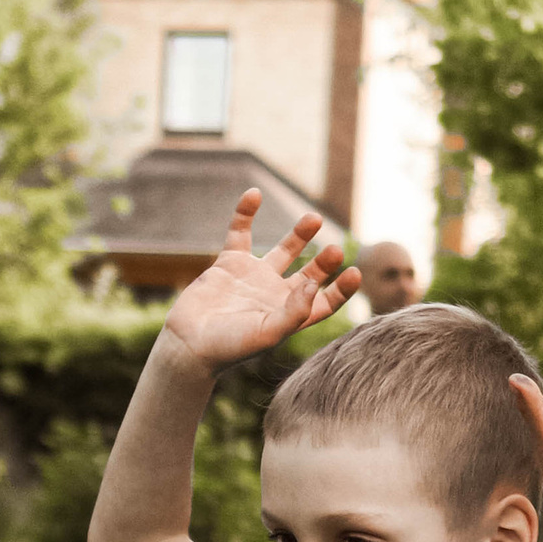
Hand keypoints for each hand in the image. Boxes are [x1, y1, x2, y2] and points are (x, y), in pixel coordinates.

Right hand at [161, 189, 358, 370]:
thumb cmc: (228, 347)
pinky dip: (245, 213)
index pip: (324, 302)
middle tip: (335, 249)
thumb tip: (314, 286)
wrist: (188, 343)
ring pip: (283, 250)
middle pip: (309, 273)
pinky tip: (254, 194)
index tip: (354, 272)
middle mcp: (275, 295)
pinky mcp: (229, 263)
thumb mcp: (267, 334)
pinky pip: (240, 233)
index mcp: (289, 316)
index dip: (341, 289)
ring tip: (314, 218)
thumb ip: (294, 312)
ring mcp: (253, 277)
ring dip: (299, 234)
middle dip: (323, 261)